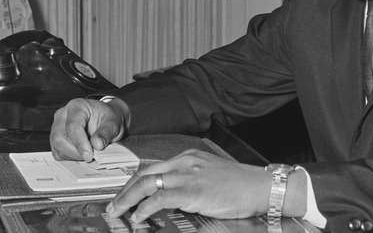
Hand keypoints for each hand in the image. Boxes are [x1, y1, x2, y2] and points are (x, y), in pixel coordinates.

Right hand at [50, 98, 127, 161]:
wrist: (106, 120)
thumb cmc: (108, 119)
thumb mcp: (113, 123)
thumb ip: (106, 133)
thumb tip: (97, 145)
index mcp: (77, 106)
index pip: (73, 125)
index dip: (80, 143)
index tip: (89, 156)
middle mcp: (62, 115)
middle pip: (60, 138)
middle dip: (76, 152)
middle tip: (92, 156)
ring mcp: (57, 127)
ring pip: (57, 147)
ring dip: (74, 155)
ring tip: (90, 153)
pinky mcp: (55, 139)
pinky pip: (58, 153)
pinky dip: (70, 157)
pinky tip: (82, 154)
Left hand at [105, 149, 270, 222]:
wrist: (259, 186)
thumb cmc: (240, 185)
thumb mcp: (210, 175)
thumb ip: (190, 181)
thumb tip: (170, 197)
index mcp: (189, 157)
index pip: (153, 167)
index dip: (134, 183)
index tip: (124, 194)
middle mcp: (186, 162)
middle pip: (144, 174)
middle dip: (124, 191)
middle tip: (113, 205)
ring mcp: (189, 175)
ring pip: (147, 184)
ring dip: (128, 200)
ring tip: (118, 212)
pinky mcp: (193, 190)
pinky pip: (160, 197)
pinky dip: (145, 207)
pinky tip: (139, 216)